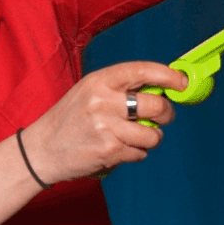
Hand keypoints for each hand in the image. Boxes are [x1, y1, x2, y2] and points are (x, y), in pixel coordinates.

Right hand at [17, 61, 186, 182]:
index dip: (169, 76)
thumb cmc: (69, 120)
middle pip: (156, 105)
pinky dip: (135, 153)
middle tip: (162, 118)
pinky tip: (117, 150)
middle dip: (166, 114)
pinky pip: (140, 153)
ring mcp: (107, 127)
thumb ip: (121, 89)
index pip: (143, 71)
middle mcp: (103, 101)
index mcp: (99, 81)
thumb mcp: (89, 93)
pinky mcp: (109, 151)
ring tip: (132, 138)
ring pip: (153, 134)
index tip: (182, 83)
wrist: (40, 151)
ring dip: (149, 139)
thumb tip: (162, 90)